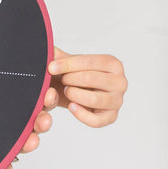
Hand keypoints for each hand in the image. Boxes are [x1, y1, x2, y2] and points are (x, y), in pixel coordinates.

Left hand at [1, 48, 126, 168]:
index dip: (67, 64)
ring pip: (94, 100)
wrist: (76, 91)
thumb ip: (57, 55)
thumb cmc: (73, 75)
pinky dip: (81, 114)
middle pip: (91, 79)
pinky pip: (96, 120)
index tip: (50, 67)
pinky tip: (71, 106)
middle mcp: (120, 82)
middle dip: (70, 79)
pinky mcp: (111, 117)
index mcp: (112, 64)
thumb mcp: (66, 62)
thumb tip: (46, 48)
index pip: (89, 62)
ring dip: (75, 95)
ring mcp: (117, 101)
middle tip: (62, 80)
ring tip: (67, 91)